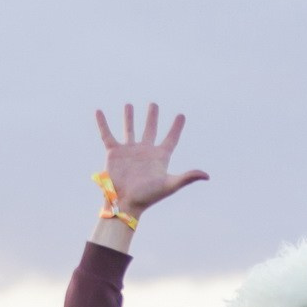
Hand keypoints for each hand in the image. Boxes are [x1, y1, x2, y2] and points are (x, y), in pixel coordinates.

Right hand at [95, 103, 207, 217]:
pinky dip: (103, 123)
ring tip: (129, 105)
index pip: (171, 138)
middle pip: (150, 129)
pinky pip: (107, 135)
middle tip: (153, 104)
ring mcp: (129, 151)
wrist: (125, 202)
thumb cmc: (148, 196)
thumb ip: (187, 177)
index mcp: (159, 157)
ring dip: (129, 117)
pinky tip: (99, 112)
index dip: (176, 127)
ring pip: (129, 129)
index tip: (181, 115)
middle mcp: (144, 151)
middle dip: (152, 117)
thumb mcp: (169, 185)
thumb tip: (207, 175)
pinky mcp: (114, 152)